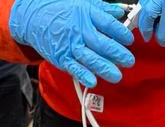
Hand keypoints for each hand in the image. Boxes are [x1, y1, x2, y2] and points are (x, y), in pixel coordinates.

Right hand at [9, 0, 134, 87]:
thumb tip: (119, 12)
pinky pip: (74, 68)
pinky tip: (93, 81)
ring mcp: (70, 46)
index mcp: (87, 15)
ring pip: (90, 58)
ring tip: (117, 75)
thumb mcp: (82, 3)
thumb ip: (102, 9)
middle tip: (129, 61)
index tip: (129, 40)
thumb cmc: (61, 11)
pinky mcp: (62, 58)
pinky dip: (84, 75)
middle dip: (117, 54)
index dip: (120, 33)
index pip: (108, 24)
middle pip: (102, 43)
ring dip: (105, 68)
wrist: (35, 18)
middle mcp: (79, 30)